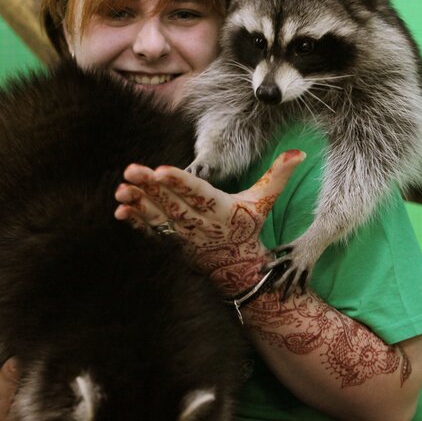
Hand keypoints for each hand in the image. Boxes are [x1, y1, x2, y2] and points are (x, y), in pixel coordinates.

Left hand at [115, 149, 304, 295]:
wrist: (239, 269)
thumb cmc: (249, 228)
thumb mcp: (264, 202)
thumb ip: (278, 175)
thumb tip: (300, 152)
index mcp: (221, 210)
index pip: (197, 193)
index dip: (179, 182)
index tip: (161, 170)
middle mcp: (200, 224)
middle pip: (172, 203)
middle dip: (150, 188)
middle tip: (131, 170)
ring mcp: (184, 237)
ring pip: (158, 218)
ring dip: (139, 204)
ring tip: (121, 189)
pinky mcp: (173, 245)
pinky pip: (151, 234)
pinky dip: (136, 223)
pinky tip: (120, 211)